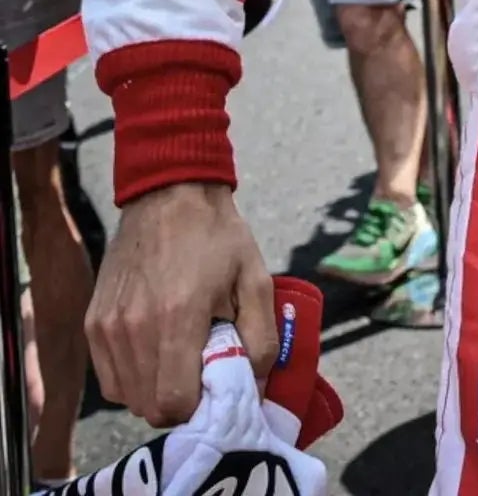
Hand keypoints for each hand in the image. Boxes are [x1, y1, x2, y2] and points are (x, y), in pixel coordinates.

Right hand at [87, 183, 276, 427]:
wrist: (171, 194)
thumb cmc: (218, 236)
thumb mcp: (256, 279)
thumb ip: (261, 337)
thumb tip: (254, 384)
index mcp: (177, 318)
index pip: (173, 403)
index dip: (199, 405)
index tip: (216, 385)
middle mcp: (134, 329)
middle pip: (150, 407)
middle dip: (181, 400)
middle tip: (201, 369)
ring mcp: (108, 328)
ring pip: (127, 397)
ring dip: (155, 390)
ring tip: (180, 355)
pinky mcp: (93, 324)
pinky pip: (109, 378)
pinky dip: (133, 377)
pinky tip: (157, 349)